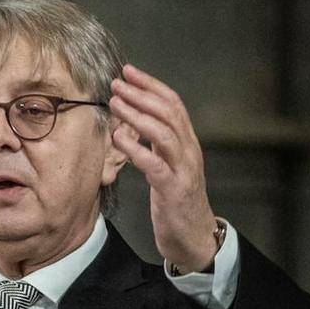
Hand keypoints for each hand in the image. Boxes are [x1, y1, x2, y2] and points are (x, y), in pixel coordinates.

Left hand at [107, 65, 219, 271]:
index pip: (173, 104)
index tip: (129, 71)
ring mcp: (183, 169)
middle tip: (118, 82)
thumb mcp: (165, 167)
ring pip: (164, 132)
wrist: (193, 237)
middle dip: (142, 94)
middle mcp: (188, 151)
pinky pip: (154, 164)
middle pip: (169, 112)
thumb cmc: (175, 201)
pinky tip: (119, 138)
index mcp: (187, 143)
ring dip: (138, 115)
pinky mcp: (173, 189)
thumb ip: (153, 146)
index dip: (151, 85)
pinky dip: (136, 149)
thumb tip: (131, 124)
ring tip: (116, 103)